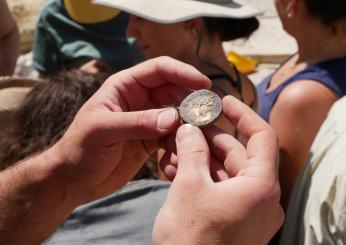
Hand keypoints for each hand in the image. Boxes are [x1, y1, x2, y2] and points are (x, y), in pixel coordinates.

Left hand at [53, 56, 210, 202]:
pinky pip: (173, 135)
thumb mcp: (103, 130)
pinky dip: (181, 141)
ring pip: (177, 114)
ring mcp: (147, 120)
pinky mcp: (151, 140)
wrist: (75, 179)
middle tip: (211, 113)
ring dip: (190, 123)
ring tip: (202, 134)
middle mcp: (139, 99)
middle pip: (174, 90)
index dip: (183, 72)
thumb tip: (173, 118)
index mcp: (125, 86)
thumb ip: (137, 122)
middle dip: (192, 100)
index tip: (204, 84)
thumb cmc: (80, 149)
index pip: (160, 69)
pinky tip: (183, 151)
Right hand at [153, 96, 283, 244]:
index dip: (243, 114)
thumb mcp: (189, 186)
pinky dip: (201, 177)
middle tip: (187, 125)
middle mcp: (260, 198)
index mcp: (260, 186)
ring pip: (225, 173)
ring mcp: (247, 211)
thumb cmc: (191, 238)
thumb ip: (192, 151)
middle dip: (210, 138)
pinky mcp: (233, 221)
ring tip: (175, 146)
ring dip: (200, 158)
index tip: (224, 101)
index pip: (262, 136)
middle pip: (238, 155)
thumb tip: (189, 129)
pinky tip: (177, 168)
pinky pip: (219, 190)